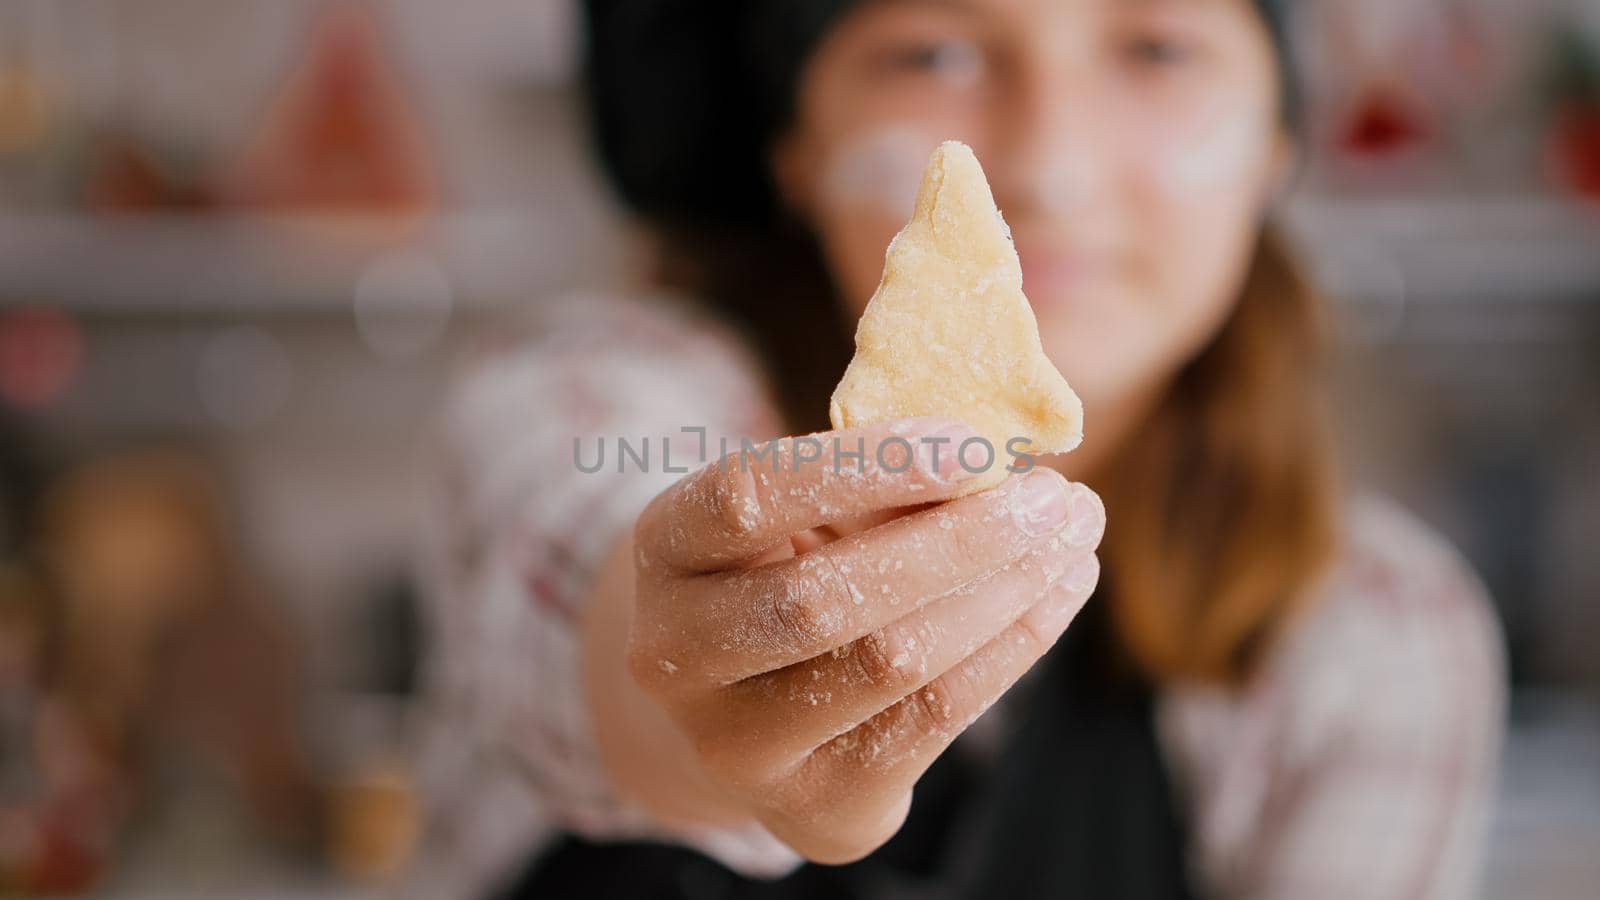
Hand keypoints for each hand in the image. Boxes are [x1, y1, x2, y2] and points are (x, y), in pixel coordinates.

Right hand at [627, 418, 1103, 862]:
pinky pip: (936, 717)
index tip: (975, 442)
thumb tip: (1005, 459)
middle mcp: (676, 654)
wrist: (747, 711)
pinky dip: (1014, 645)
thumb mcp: (797, 512)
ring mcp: (740, 742)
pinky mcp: (816, 801)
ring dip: (1005, 592)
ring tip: (1072, 536)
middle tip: (1052, 495)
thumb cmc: (786, 568)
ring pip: (893, 662)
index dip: (866, 466)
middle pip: (823, 596)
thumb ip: (874, 479)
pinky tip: (1059, 590)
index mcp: (663, 551)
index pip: (747, 496)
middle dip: (958, 541)